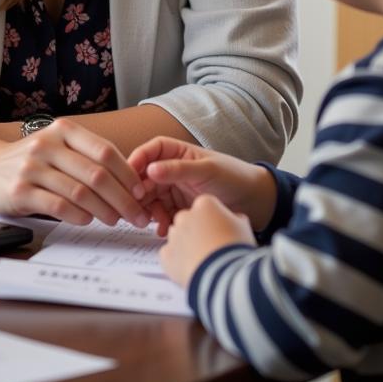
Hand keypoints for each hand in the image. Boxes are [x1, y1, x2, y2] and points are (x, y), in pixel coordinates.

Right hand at [0, 119, 149, 226]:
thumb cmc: (33, 161)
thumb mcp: (59, 146)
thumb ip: (87, 157)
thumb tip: (130, 182)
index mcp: (64, 130)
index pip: (105, 151)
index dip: (128, 174)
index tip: (142, 192)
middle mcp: (48, 145)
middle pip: (97, 174)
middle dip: (123, 198)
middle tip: (137, 215)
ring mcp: (32, 167)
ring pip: (80, 192)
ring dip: (104, 210)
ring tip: (116, 220)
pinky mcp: (20, 191)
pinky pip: (58, 206)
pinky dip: (78, 216)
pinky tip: (89, 221)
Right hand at [128, 136, 275, 235]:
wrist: (253, 202)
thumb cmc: (233, 177)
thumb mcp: (206, 171)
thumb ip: (178, 169)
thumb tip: (150, 169)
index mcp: (179, 152)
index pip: (151, 151)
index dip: (137, 160)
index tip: (129, 176)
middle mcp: (173, 169)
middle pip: (145, 177)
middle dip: (138, 192)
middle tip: (135, 207)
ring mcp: (174, 189)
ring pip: (150, 198)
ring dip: (147, 210)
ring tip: (153, 222)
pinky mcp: (178, 208)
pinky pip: (160, 214)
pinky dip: (159, 222)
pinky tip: (163, 230)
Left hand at [159, 193, 255, 287]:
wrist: (225, 275)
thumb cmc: (235, 249)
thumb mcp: (243, 226)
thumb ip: (235, 218)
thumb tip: (234, 219)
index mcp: (204, 204)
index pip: (206, 207)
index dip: (214, 221)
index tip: (221, 232)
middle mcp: (185, 215)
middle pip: (189, 220)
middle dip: (197, 231)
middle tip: (211, 246)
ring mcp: (174, 235)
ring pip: (177, 236)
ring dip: (186, 245)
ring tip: (203, 259)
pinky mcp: (166, 255)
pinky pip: (169, 254)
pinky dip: (177, 261)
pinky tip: (191, 268)